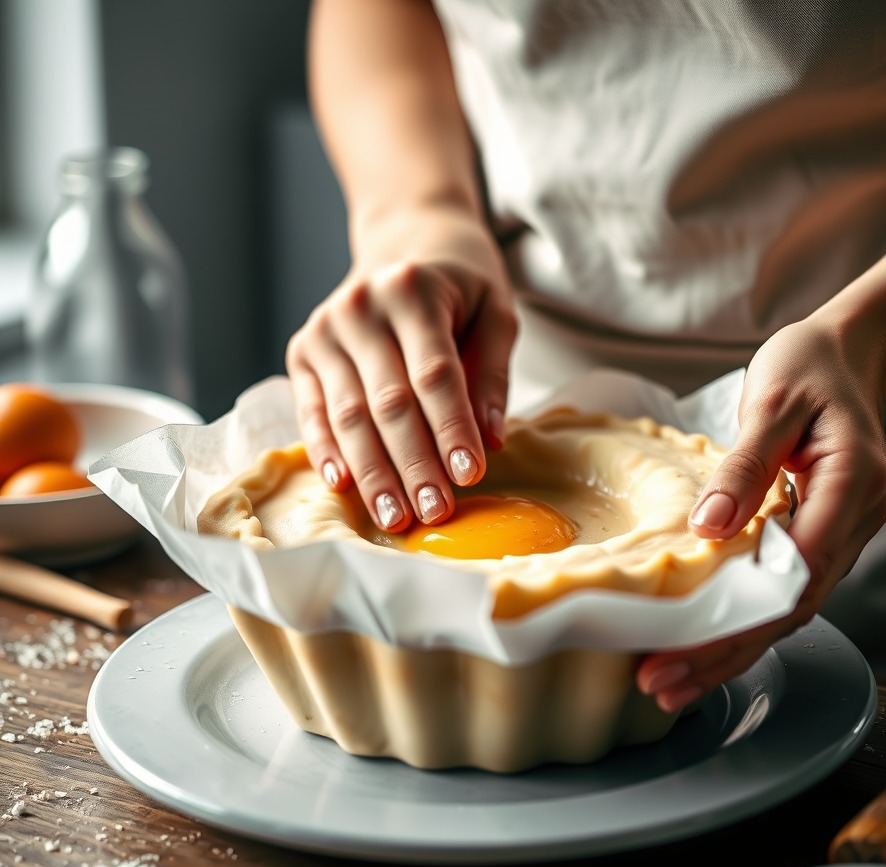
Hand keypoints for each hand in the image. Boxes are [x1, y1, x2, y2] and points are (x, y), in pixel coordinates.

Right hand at [285, 208, 516, 531]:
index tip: (472, 476)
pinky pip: (313, 412)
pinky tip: (345, 488)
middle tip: (435, 513)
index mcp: (413, 290)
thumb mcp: (496, 312)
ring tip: (396, 518)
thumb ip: (492, 374)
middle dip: (413, 464)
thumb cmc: (460, 287)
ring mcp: (324, 329)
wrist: (405, 242)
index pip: (435, 374)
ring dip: (373, 473)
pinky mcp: (302, 351)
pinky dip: (328, 452)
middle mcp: (360, 306)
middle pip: (389, 402)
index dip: (452, 429)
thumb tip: (490, 440)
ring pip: (349, 415)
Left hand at [637, 317, 885, 710]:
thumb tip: (708, 529)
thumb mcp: (774, 400)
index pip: (796, 574)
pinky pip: (782, 589)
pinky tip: (703, 643)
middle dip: (725, 653)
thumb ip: (745, 466)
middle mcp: (855, 521)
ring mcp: (842, 534)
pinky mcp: (819, 535)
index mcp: (853, 486)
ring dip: (731, 648)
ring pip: (787, 609)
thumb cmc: (813, 367)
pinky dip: (743, 620)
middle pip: (791, 609)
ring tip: (671, 681)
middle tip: (662, 686)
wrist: (849, 355)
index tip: (682, 647)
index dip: (739, 620)